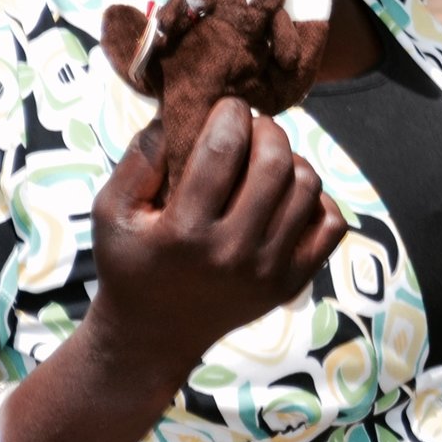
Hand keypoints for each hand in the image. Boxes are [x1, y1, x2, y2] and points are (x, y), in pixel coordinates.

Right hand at [84, 102, 346, 381]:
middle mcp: (232, 252)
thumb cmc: (130, 263)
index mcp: (185, 230)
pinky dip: (317, 200)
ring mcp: (269, 271)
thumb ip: (139, 159)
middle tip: (253, 126)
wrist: (154, 335)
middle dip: (267, 129)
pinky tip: (289, 195)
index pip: (223, 148)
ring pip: (307, 188)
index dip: (231, 113)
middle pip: (274, 162)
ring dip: (292, 160)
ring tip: (268, 160)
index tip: (228, 106)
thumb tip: (177, 112)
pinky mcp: (292, 283)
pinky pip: (330, 225)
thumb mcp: (112, 211)